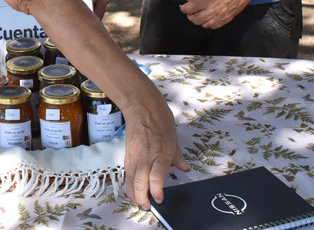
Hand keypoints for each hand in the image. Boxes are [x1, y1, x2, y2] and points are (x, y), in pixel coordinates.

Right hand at [122, 81, 189, 207]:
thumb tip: (185, 169)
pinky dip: (129, 184)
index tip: (160, 199)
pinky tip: (132, 190)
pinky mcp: (127, 153)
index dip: (157, 192)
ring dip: (134, 194)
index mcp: (162, 152)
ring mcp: (135, 155)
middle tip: (147, 207)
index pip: (156, 178)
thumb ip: (178, 157)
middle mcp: (147, 156)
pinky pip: (127, 173)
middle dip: (142, 198)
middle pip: (140, 183)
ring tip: (139, 203)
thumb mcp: (174, 138)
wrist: (141, 106)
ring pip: (131, 180)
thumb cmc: (159, 118)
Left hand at [181, 0, 254, 28]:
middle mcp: (211, 11)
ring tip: (200, 14)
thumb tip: (189, 1)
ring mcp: (218, 17)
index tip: (183, 6)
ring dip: (199, 20)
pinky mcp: (225, 20)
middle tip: (190, 11)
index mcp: (205, 1)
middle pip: (194, 19)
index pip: (188, 9)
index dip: (183, 8)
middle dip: (190, 15)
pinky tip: (209, 18)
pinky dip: (208, 23)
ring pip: (203, 25)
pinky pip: (213, 26)